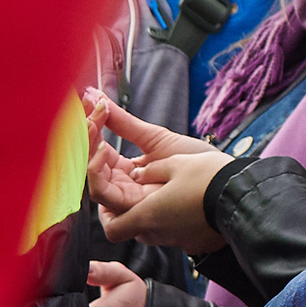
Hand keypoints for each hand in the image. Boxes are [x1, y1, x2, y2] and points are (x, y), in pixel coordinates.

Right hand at [82, 88, 213, 214]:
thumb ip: (123, 122)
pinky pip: (103, 196)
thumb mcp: (154, 137)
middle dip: (86, 139)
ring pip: (92, 183)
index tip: (90, 103)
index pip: (97, 152)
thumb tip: (96, 96)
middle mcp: (123, 188)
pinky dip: (95, 173)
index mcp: (125, 172)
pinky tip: (100, 150)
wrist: (219, 178)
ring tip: (94, 126)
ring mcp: (127, 201)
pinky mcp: (131, 210)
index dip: (91, 129)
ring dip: (88, 153)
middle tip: (89, 114)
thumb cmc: (194, 162)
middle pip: (91, 167)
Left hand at [99, 150, 231, 252]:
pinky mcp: (193, 240)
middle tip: (132, 183)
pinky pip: (172, 229)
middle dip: (126, 205)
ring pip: (151, 227)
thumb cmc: (210, 180)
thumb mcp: (176, 162)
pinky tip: (181, 197)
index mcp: (147, 215)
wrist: (246, 200)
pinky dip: (169, 215)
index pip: (111, 229)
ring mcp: (176, 239)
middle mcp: (158, 233)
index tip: (110, 196)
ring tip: (158, 186)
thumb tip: (138, 173)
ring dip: (148, 209)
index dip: (104, 214)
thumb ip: (150, 169)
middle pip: (130, 226)